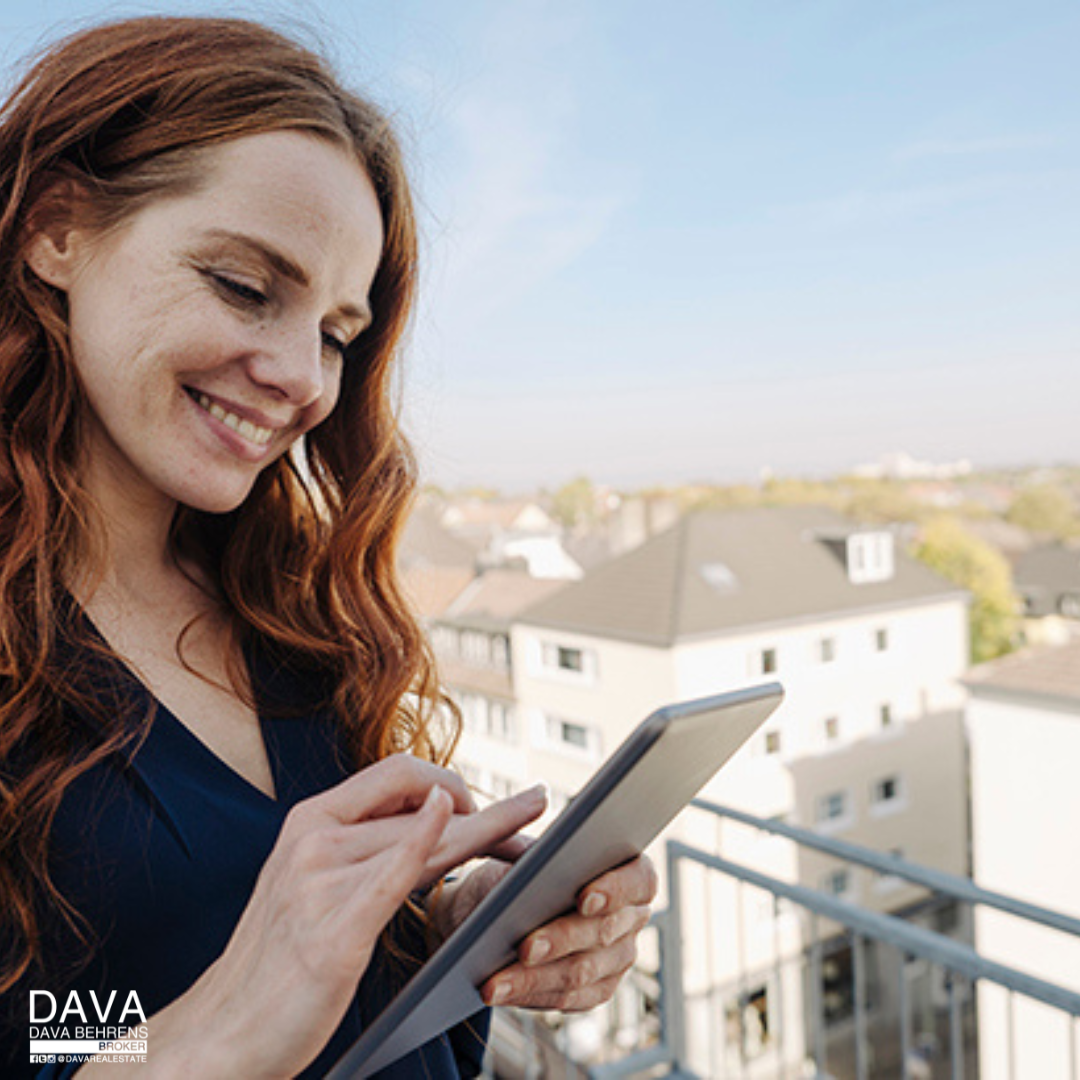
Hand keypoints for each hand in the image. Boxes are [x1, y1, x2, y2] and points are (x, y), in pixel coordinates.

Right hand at [96, 756, 544, 1079]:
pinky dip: (427, 838)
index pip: (395, 773)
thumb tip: (433, 820)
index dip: (449, 779)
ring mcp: (319, 881)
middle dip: (487, 806)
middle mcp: (313, 838)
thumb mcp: (312, 884)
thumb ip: (365, 848)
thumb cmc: (278, 961)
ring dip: (487, 832)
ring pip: (424, 838)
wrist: (220, 1033)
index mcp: (310, 820)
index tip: (485, 802)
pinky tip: (456, 817)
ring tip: (529, 835)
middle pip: (420, 802)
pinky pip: (391, 872)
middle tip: (537, 804)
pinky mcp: (332, 931)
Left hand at [437, 854, 658, 1013]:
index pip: (639, 879)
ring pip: (582, 971)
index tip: (584, 897)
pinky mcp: (597, 989)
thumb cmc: (514, 870)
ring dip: (534, 977)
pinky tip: (500, 991)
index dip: (615, 889)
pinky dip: (528, 994)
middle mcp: (631, 916)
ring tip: (496, 981)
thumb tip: (531, 868)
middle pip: (604, 931)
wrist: (494, 906)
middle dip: (560, 939)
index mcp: (627, 869)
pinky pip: (566, 998)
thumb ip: (533, 857)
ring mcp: (618, 957)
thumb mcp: (519, 855)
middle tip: (525, 947)